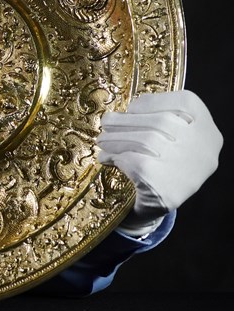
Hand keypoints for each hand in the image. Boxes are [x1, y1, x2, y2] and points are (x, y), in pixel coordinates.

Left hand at [98, 89, 221, 236]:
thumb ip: (157, 120)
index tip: (131, 107)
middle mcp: (204, 150)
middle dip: (127, 121)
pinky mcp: (164, 188)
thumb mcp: (172, 141)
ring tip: (102, 140)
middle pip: (161, 122)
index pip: (186, 103)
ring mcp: (186, 170)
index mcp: (209, 132)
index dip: (154, 102)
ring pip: (146, 141)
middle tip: (106, 123)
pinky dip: (115, 156)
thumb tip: (126, 110)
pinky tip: (106, 157)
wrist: (157, 208)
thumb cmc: (163, 166)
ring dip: (116, 138)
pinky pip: (133, 161)